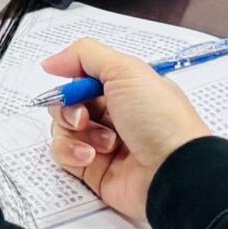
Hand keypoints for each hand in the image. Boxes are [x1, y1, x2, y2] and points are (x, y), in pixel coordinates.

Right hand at [41, 39, 214, 226]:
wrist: (176, 173)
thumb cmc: (159, 119)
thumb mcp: (127, 70)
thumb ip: (84, 55)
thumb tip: (51, 62)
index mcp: (127, 90)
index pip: (85, 77)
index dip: (74, 80)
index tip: (74, 84)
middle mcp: (115, 115)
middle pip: (69, 102)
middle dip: (69, 106)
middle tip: (85, 116)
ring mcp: (103, 143)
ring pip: (62, 127)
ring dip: (74, 131)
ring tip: (102, 143)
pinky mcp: (93, 169)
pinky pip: (62, 154)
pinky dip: (71, 152)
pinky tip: (91, 156)